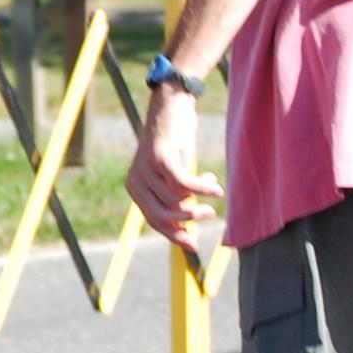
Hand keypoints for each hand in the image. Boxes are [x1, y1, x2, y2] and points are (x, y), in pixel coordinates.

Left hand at [125, 85, 224, 251]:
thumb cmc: (175, 144)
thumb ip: (177, 197)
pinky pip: (183, 183)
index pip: (155, 220)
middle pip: (162, 215)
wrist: (171, 107)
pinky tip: (216, 187)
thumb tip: (188, 227)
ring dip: (200, 199)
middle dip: (188, 220)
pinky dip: (202, 188)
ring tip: (214, 186)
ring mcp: (145, 168)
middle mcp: (135, 180)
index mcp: (136, 188)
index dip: (175, 234)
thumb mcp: (173, 175)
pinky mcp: (160, 156)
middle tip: (210, 214)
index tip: (194, 246)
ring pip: (175, 200)